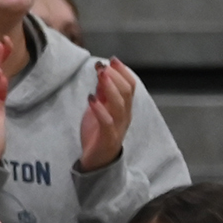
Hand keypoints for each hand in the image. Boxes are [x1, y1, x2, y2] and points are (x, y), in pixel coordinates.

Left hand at [77, 59, 138, 173]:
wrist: (96, 162)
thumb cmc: (97, 134)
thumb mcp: (99, 110)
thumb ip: (102, 94)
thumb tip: (101, 73)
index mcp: (125, 108)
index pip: (131, 86)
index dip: (123, 72)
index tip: (113, 60)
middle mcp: (125, 116)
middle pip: (127, 92)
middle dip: (116, 76)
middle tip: (104, 66)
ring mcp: (118, 127)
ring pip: (120, 104)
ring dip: (110, 87)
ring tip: (100, 75)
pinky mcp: (108, 138)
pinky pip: (107, 122)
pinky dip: (99, 109)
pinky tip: (91, 99)